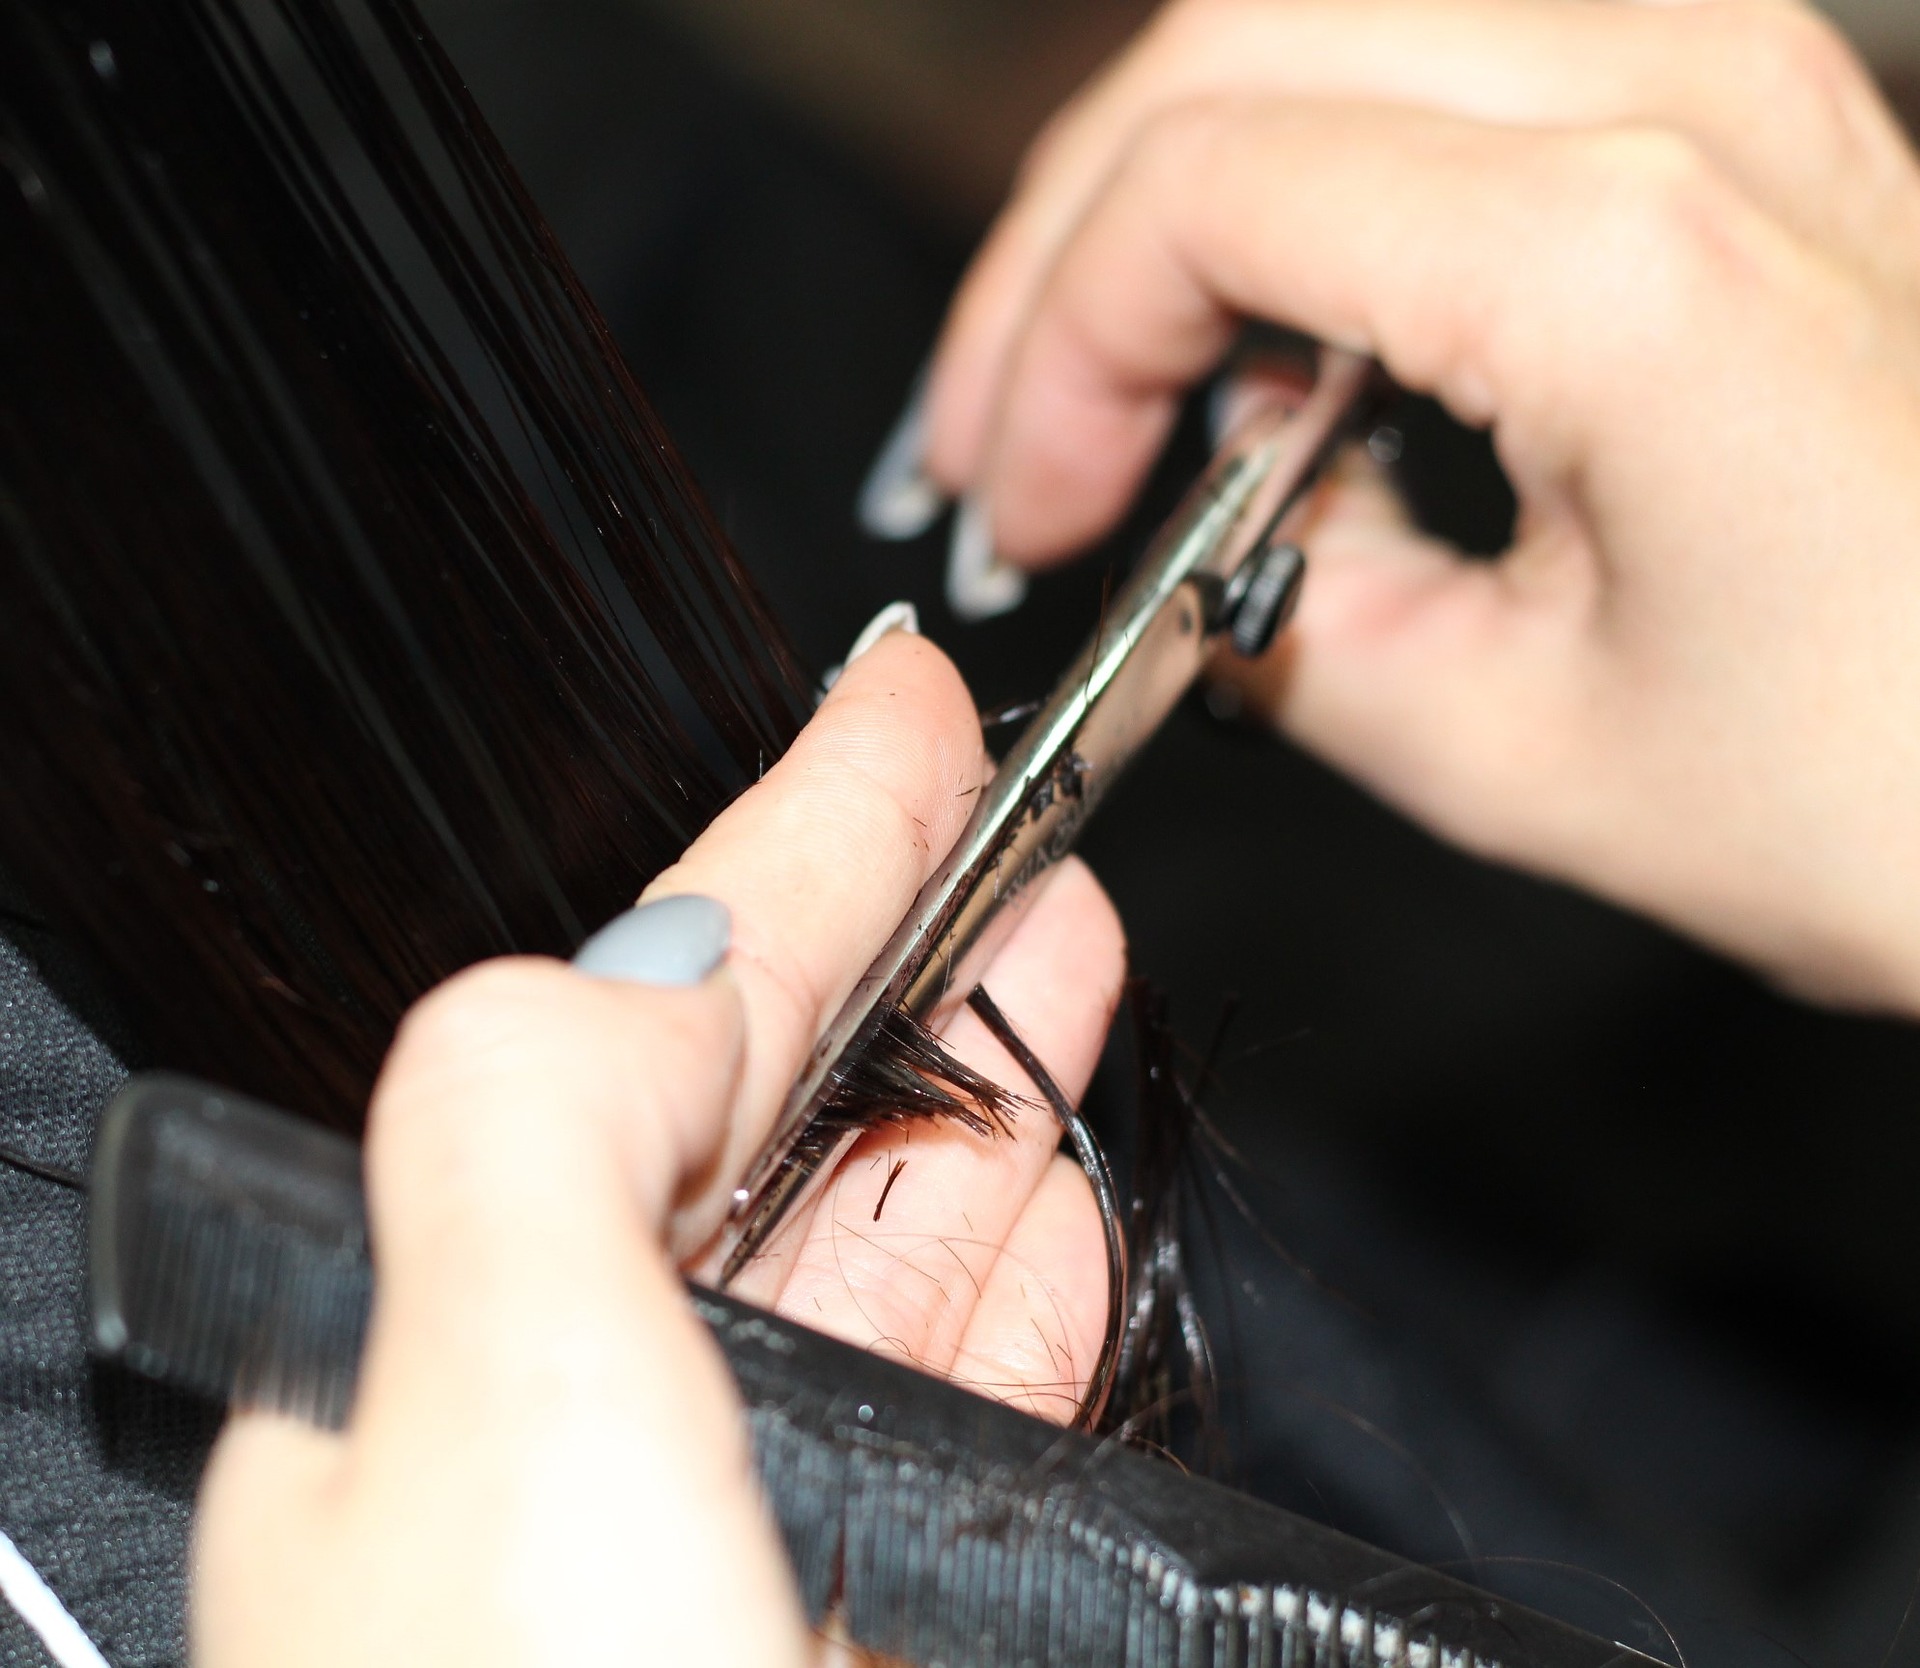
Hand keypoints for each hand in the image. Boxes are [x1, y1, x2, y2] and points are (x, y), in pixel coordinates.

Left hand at [191, 622, 1124, 1667]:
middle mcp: (586, 1412)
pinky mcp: (881, 1609)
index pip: (653, 1006)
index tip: (904, 714)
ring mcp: (743, 1512)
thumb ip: (540, 1120)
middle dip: (916, 934)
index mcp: (445, 1333)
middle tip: (1012, 802)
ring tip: (1069, 942)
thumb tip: (666, 972)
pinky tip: (1064, 1193)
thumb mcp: (488, 1401)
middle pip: (786, 1099)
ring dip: (994, 1075)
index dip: (801, 840)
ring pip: (895, 1229)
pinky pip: (972, 1391)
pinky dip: (1026, 1274)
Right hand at [921, 0, 1919, 1011]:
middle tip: (1006, 433)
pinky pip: (1442, 57)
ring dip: (1176, 183)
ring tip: (1118, 367)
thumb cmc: (1911, 783)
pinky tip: (1284, 324)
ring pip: (1324, 12)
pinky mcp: (1740, 112)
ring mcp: (1728, 72)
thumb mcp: (1517, 757)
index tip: (1024, 506)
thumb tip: (1186, 549)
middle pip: (1228, 45)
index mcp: (1613, 259)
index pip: (1200, 189)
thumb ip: (1287, 628)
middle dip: (1064, 248)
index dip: (1052, 351)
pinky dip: (1307, 168)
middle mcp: (1681, 94)